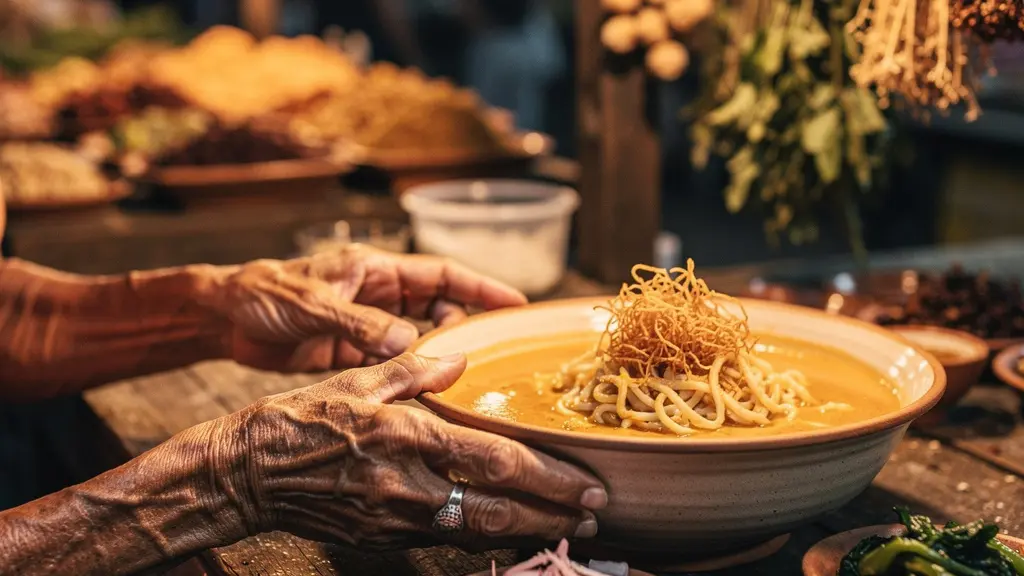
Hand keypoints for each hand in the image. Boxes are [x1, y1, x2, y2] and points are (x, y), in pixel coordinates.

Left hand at [201, 245, 525, 371]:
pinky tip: (421, 396)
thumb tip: (410, 345)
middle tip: (483, 358)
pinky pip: (393, 365)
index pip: (442, 275)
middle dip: (464, 329)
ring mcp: (368, 327)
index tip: (516, 304)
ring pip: (420, 340)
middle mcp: (380, 296)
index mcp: (376, 270)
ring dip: (436, 357)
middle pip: (439, 309)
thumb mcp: (314, 304)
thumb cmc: (264, 293)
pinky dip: (409, 377)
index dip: (482, 287)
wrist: (224, 318)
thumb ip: (361, 325)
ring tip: (457, 381)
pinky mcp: (352, 354)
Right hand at [211, 353, 606, 549]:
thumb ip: (413, 369)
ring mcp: (394, 518)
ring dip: (529, 532)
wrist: (245, 474)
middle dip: (554, 514)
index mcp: (405, 435)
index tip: (588, 483)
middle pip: (498, 509)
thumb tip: (459, 358)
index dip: (550, 477)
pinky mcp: (382, 538)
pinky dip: (486, 538)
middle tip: (596, 513)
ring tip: (568, 526)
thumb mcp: (355, 380)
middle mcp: (406, 484)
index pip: (495, 461)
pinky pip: (445, 541)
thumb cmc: (298, 420)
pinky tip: (510, 531)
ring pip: (477, 533)